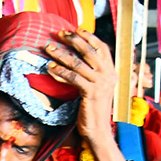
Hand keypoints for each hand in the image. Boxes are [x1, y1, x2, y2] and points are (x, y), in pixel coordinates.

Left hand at [44, 28, 117, 146]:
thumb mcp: (96, 88)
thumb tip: (78, 59)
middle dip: (73, 40)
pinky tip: (50, 67)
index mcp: (112, 72)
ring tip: (49, 48)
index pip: (102, 47)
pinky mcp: (91, 93)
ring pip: (78, 63)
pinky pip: (73, 78)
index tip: (75, 29)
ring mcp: (101, 84)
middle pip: (89, 51)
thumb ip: (92, 73)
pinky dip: (60, 71)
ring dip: (61, 54)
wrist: (98, 130)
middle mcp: (109, 75)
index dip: (88, 37)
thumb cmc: (93, 110)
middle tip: (59, 34)